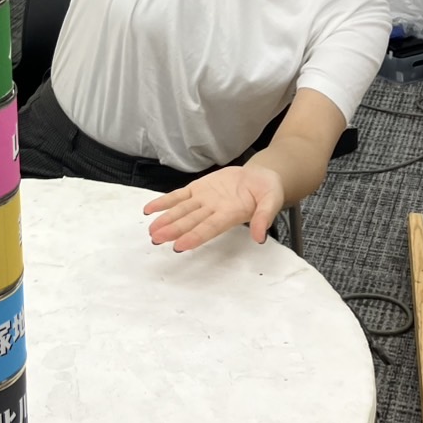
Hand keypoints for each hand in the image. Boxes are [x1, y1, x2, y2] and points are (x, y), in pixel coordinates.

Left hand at [143, 163, 283, 252]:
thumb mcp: (272, 200)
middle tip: (156, 238)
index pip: (210, 228)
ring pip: (181, 211)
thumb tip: (260, 238)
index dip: (194, 237)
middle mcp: (214, 211)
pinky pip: (178, 196)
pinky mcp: (198, 189)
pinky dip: (164, 202)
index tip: (179, 246)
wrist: (261, 176)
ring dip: (166, 220)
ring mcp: (204, 200)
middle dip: (173, 230)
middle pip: (191, 222)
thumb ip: (265, 217)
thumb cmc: (268, 190)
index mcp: (231, 215)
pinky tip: (149, 210)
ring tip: (151, 230)